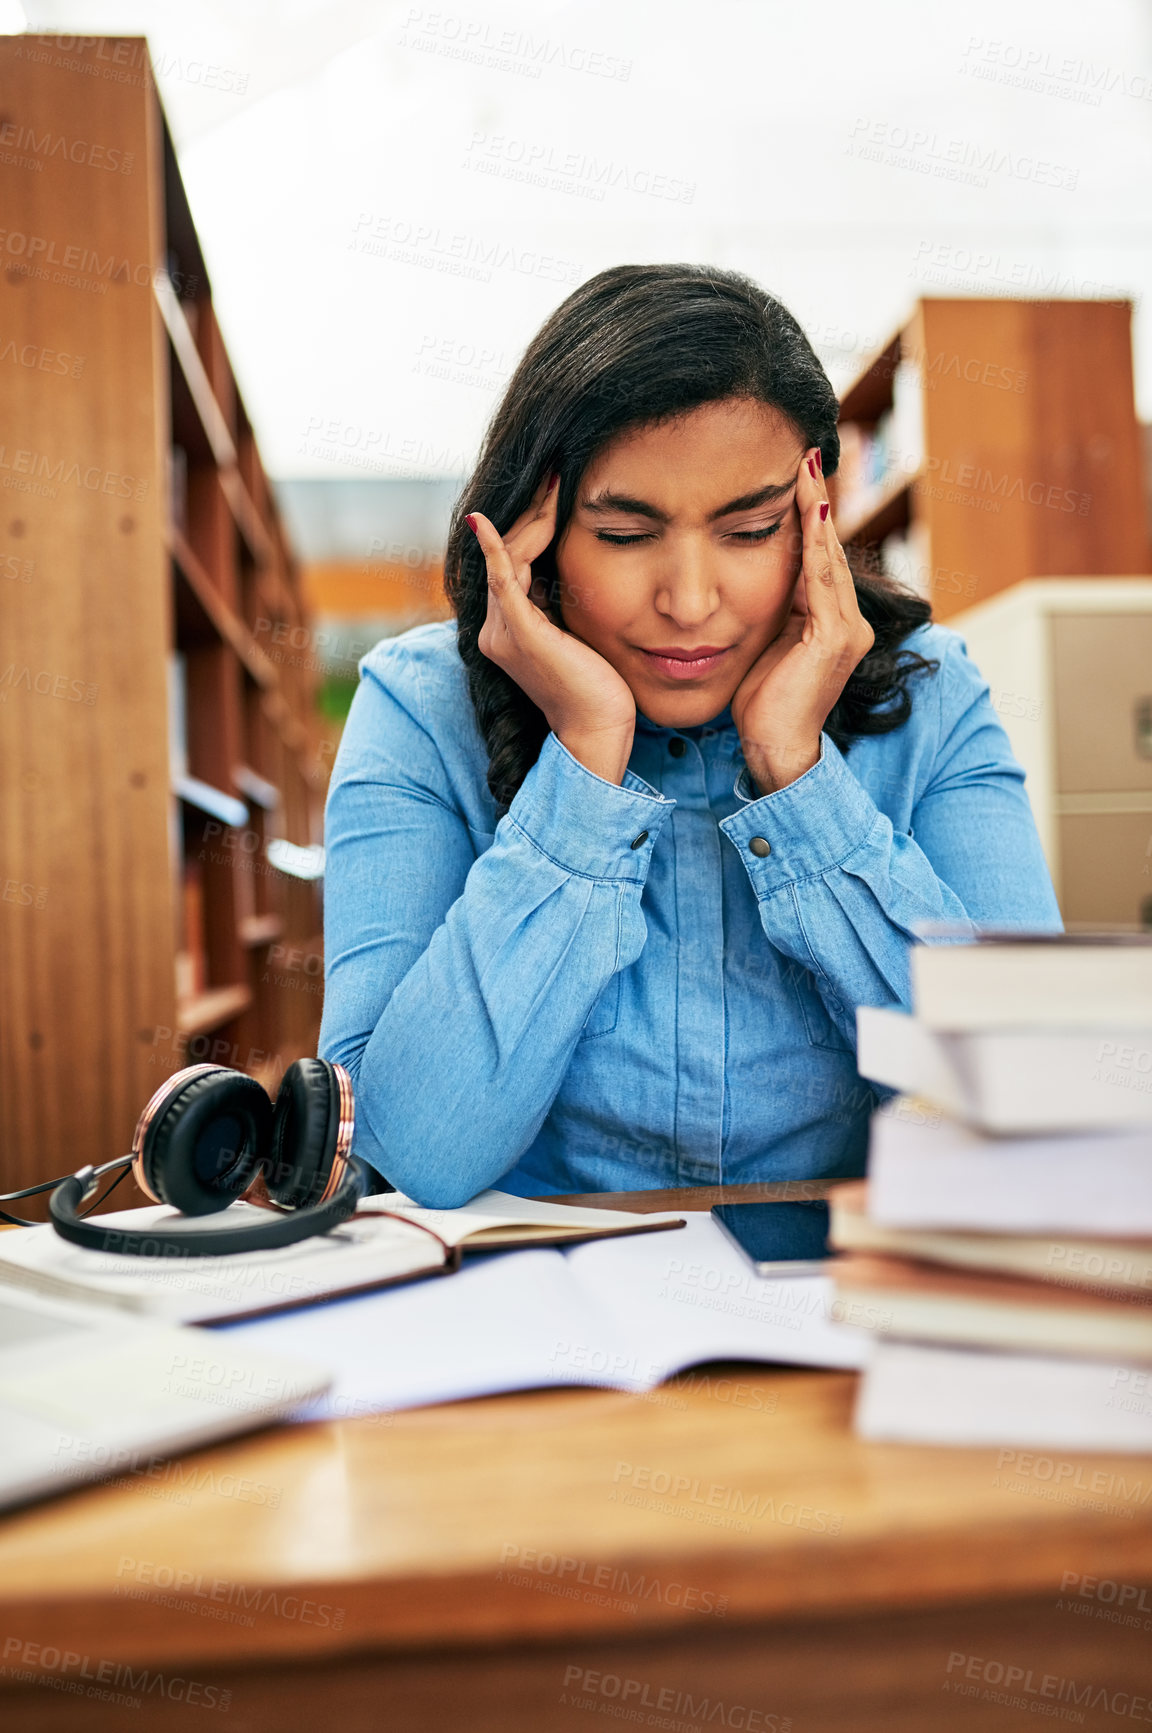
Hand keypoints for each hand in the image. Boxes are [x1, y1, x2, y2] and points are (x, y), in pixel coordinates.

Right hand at [468, 473, 636, 783]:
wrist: (598, 730)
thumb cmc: (599, 688)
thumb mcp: (578, 634)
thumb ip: (563, 603)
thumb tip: (568, 568)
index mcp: (509, 628)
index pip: (514, 561)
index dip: (532, 523)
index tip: (556, 488)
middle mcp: (495, 628)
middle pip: (509, 553)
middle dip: (532, 511)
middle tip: (555, 470)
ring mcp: (503, 631)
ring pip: (510, 558)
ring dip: (532, 517)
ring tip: (553, 480)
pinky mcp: (520, 633)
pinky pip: (502, 579)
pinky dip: (494, 548)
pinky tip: (485, 521)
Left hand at [729, 447, 873, 794]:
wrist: (774, 750)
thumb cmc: (758, 706)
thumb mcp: (759, 646)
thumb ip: (762, 613)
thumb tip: (733, 579)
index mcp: (828, 621)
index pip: (815, 556)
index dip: (805, 515)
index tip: (792, 473)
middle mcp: (847, 620)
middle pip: (826, 547)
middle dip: (814, 500)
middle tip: (803, 454)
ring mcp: (846, 628)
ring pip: (827, 556)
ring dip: (816, 509)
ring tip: (806, 468)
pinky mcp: (834, 638)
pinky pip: (822, 578)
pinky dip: (815, 542)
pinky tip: (809, 508)